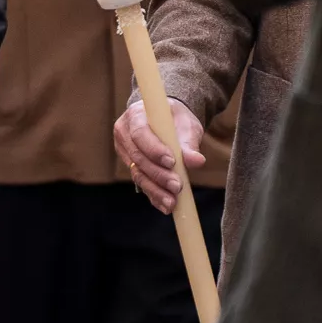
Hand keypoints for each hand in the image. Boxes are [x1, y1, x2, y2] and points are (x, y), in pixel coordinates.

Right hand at [113, 95, 205, 213]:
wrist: (167, 121)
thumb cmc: (176, 120)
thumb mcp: (186, 125)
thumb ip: (189, 142)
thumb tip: (197, 161)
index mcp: (135, 116)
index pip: (140, 134)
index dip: (154, 150)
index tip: (172, 162)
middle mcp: (124, 134)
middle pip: (138, 158)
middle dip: (158, 174)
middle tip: (177, 186)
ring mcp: (125, 152)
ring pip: (138, 173)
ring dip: (156, 189)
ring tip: (172, 202)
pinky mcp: (130, 167)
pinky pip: (141, 183)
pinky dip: (154, 196)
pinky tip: (166, 206)